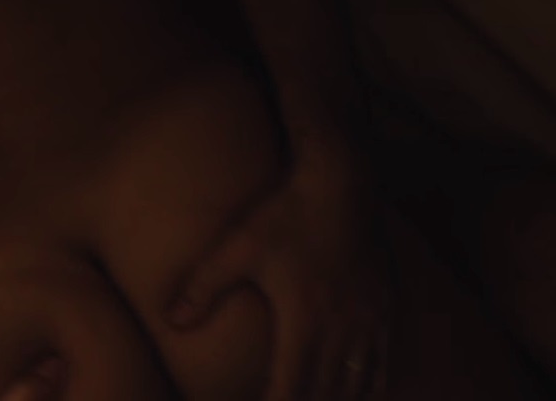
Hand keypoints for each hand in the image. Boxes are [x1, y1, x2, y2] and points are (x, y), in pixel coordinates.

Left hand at [168, 134, 390, 399]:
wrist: (343, 176)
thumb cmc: (285, 210)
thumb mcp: (238, 243)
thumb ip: (203, 283)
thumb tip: (171, 319)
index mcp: (305, 320)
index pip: (292, 390)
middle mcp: (343, 327)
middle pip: (326, 394)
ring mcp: (369, 317)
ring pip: (358, 383)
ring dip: (336, 400)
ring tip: (312, 400)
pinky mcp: (385, 303)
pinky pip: (383, 359)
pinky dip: (368, 383)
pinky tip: (358, 392)